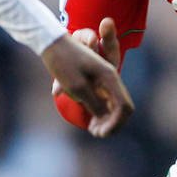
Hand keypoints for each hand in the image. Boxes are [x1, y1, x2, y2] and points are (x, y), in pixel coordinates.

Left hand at [43, 19, 132, 136]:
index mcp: (110, 78)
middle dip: (112, 124)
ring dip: (107, 120)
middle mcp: (112, 78)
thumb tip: (105, 119)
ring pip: (115, 105)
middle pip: (122, 107)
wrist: (52, 43)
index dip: (115, 124)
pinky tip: (91, 122)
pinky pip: (106, 101)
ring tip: (93, 130)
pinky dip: (102, 113)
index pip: (124, 106)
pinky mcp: (98, 82)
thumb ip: (94, 104)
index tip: (99, 133)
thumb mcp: (77, 87)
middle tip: (95, 133)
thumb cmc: (63, 64)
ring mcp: (105, 80)